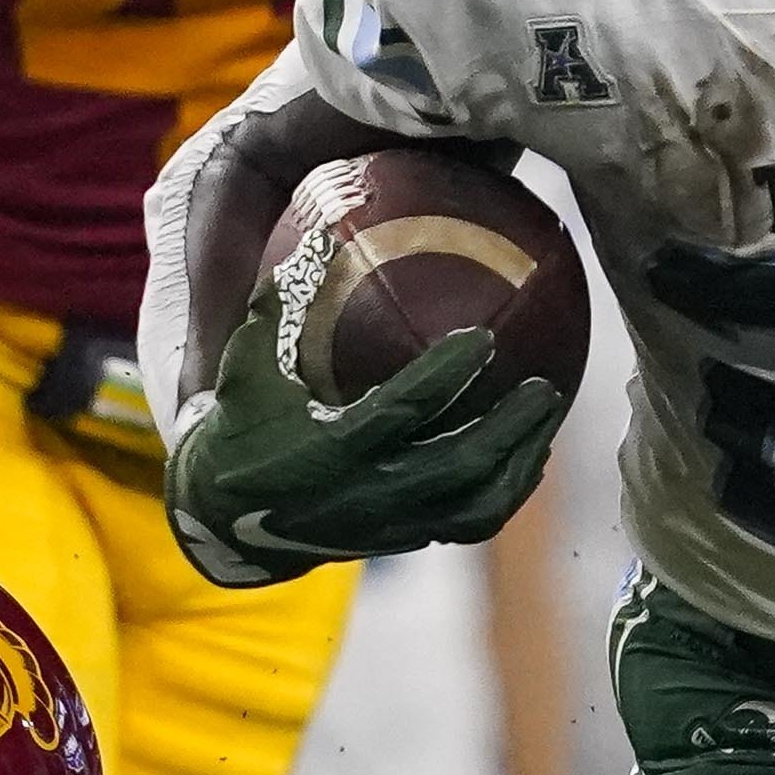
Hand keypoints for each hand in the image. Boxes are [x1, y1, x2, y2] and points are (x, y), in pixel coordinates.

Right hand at [165, 314, 564, 587]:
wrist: (228, 518)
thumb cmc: (240, 425)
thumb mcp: (245, 365)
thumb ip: (277, 304)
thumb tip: (317, 235)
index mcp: (328, 449)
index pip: (402, 410)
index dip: (447, 375)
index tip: (485, 338)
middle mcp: (367, 493)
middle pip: (458, 465)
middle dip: (508, 427)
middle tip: (544, 385)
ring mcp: (390, 523)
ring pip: (476, 504)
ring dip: (519, 461)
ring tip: (546, 417)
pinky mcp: (404, 539)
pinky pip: (472, 522)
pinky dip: (508, 491)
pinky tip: (530, 456)